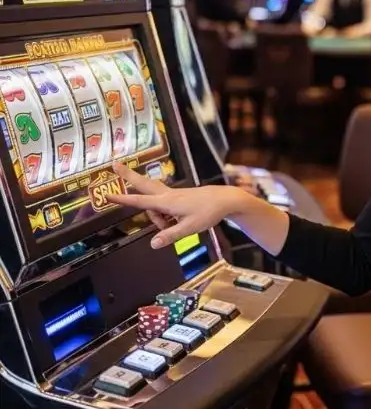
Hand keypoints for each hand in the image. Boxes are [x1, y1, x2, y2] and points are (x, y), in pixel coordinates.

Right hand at [107, 163, 247, 248]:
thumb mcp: (189, 228)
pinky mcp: (179, 197)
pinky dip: (165, 216)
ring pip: (155, 203)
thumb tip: (153, 244)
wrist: (225, 200)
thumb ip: (170, 236)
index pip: (140, 201)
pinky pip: (164, 206)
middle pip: (143, 185)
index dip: (123, 199)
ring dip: (157, 217)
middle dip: (129, 175)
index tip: (107, 195)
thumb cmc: (208, 212)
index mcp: (168, 202)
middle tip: (115, 164)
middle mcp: (168, 195)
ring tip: (172, 227)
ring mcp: (174, 194)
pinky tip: (178, 222)